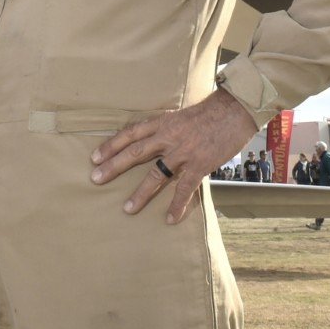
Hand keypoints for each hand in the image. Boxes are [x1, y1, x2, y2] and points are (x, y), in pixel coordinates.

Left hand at [89, 89, 257, 223]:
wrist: (235, 109)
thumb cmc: (210, 112)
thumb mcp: (181, 115)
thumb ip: (167, 128)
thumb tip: (153, 139)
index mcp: (162, 122)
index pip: (130, 133)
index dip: (111, 145)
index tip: (94, 157)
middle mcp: (168, 136)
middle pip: (135, 152)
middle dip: (113, 166)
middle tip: (95, 179)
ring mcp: (183, 151)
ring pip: (156, 174)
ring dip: (141, 193)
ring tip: (127, 209)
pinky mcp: (200, 164)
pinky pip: (185, 188)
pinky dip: (177, 204)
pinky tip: (170, 219)